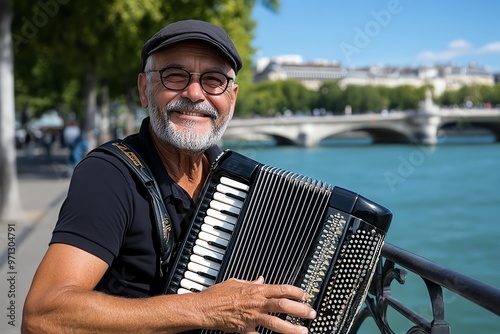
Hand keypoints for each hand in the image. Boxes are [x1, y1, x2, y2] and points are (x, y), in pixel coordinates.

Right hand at [195, 276, 315, 333]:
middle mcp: (257, 303)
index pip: (281, 289)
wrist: (205, 308)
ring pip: (276, 323)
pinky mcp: (246, 330)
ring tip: (303, 331)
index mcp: (256, 290)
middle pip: (283, 305)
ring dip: (292, 328)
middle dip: (300, 309)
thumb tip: (260, 280)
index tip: (305, 295)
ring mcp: (252, 318)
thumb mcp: (236, 282)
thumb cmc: (218, 295)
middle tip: (311, 313)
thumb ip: (251, 283)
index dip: (296, 292)